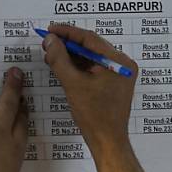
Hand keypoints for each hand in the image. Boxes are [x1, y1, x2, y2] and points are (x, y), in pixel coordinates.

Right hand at [41, 24, 137, 154]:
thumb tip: (49, 40)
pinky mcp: (115, 84)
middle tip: (48, 42)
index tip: (49, 29)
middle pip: (92, 46)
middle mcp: (123, 64)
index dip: (67, 32)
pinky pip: (95, 68)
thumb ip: (59, 59)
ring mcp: (120, 74)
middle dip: (68, 44)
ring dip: (72, 55)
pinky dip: (80, 66)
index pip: (90, 38)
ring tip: (52, 54)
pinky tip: (64, 66)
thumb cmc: (94, 115)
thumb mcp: (73, 84)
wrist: (107, 141)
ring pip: (92, 57)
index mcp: (118, 61)